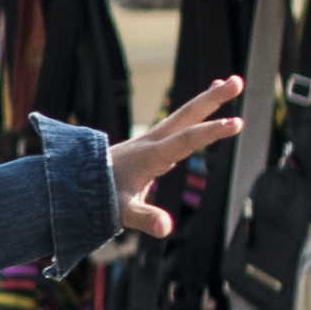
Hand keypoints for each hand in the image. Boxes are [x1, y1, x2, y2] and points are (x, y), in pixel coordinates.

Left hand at [108, 73, 251, 240]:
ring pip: (180, 117)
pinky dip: (191, 116)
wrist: (72, 184)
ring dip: (204, 101)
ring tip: (225, 82)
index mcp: (150, 156)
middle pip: (185, 115)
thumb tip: (165, 229)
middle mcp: (151, 142)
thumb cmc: (98, 199)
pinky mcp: (147, 147)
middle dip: (212, 99)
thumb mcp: (122, 213)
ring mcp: (149, 142)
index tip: (237, 122)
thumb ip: (145, 219)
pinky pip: (175, 127)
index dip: (212, 131)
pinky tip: (200, 115)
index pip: (186, 140)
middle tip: (238, 81)